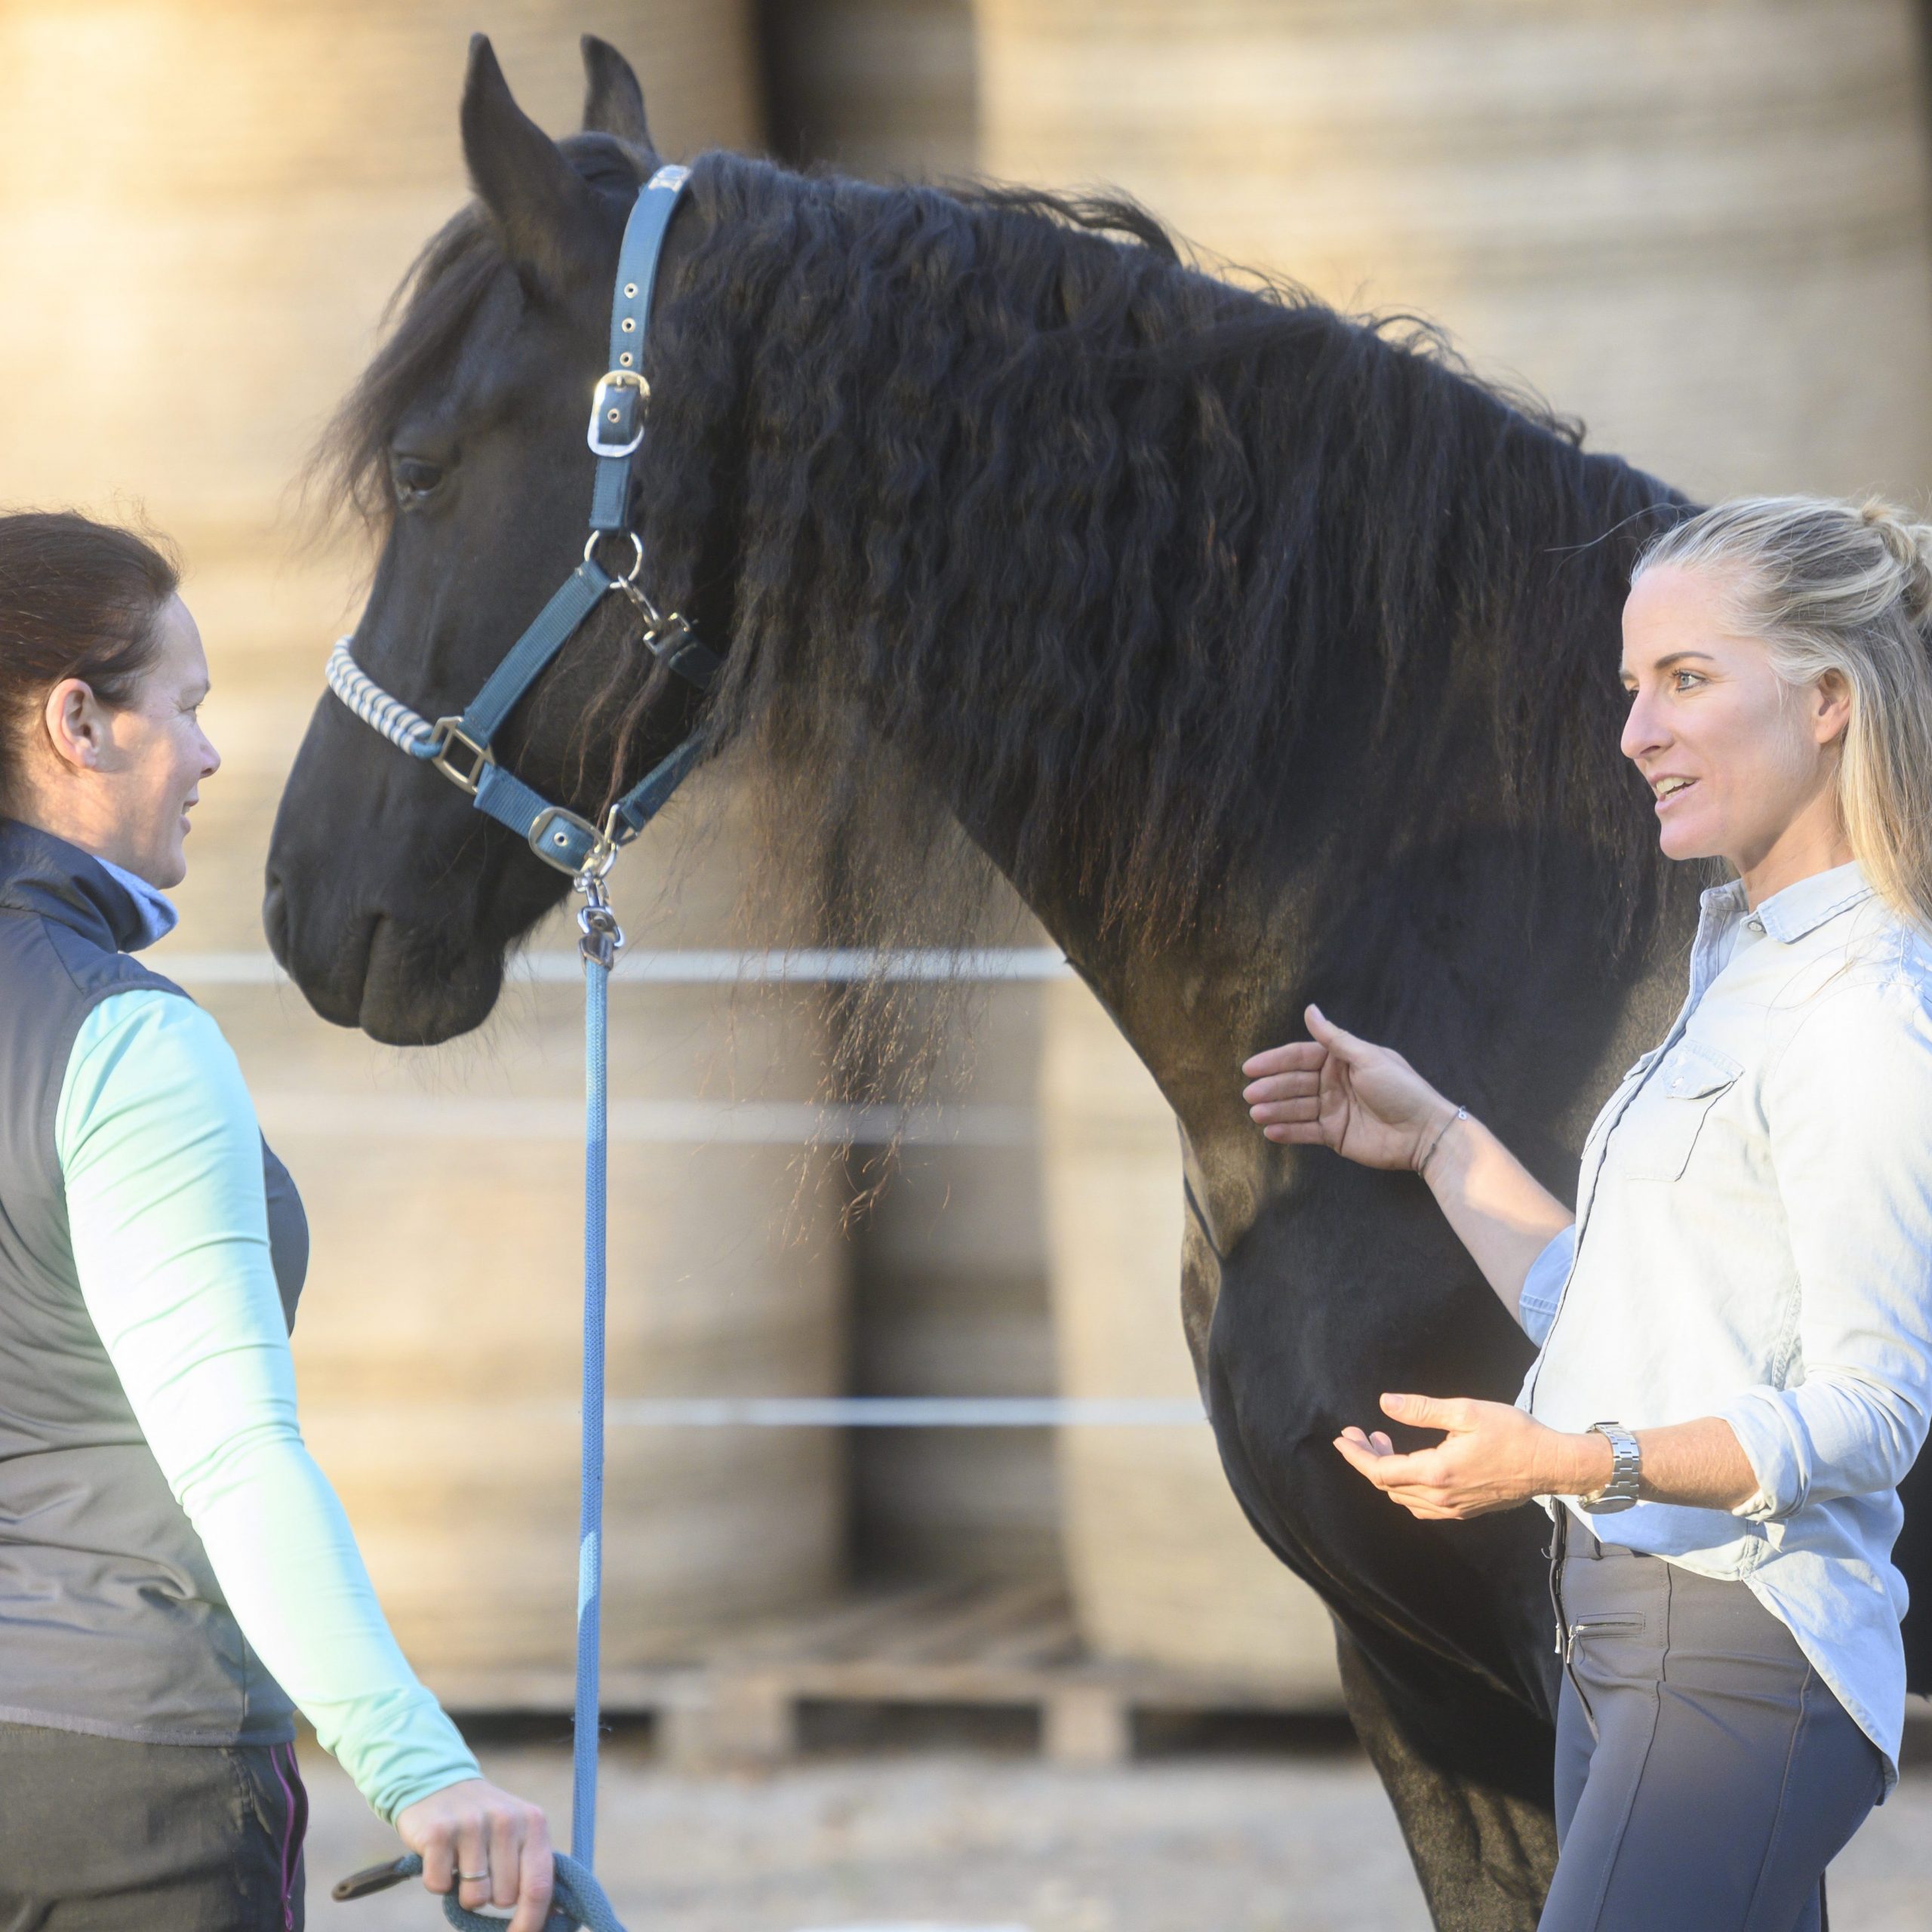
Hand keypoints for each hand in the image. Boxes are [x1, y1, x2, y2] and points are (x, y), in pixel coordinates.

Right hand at [395, 1778, 552, 1931]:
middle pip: (504, 1899)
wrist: (436, 1782)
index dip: (531, 1923)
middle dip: (491, 1894)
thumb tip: (555, 1917)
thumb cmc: (484, 1822)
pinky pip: (440, 1887)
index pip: (539, 1887)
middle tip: (481, 1867)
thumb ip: (535, 1870)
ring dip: (464, 1890)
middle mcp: (506, 1820)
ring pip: (474, 1899)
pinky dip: (438, 1881)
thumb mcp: (518, 1834)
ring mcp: (471, 1824)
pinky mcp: (438, 1833)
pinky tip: (440, 1856)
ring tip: (462, 1860)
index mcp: (533, 1822)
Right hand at [1242, 1004, 1457, 1170]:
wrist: (1425, 1133)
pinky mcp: (1335, 1135)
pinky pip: (1306, 1131)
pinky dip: (1288, 1132)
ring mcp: (1334, 1110)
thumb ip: (1334, 1038)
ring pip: (1296, 1108)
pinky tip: (1270, 1131)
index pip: (1300, 1057)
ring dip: (1275, 1110)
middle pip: (1294, 1083)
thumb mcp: (1368, 1058)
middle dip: (1272, 1088)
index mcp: (1341, 1060)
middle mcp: (1334, 1083)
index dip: (1275, 1061)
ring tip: (1256, 1114)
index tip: (1251, 1068)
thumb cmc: (1402, 1089)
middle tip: (1250, 1095)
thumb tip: (1309, 1009)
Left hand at [1331, 1393, 1606, 1519]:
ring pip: (1403, 1497)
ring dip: (1386, 1472)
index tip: (1342, 1437)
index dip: (1356, 1455)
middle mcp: (1441, 1498)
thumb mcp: (1466, 1412)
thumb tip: (1384, 1403)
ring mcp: (1453, 1509)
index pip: (1380, 1471)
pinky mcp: (1464, 1511)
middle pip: (1387, 1486)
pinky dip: (1405, 1485)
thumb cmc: (1513, 1433)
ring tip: (1382, 1440)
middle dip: (1366, 1459)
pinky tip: (1409, 1463)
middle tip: (1358, 1433)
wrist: (1551, 1464)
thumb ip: (1422, 1410)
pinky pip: (1422, 1506)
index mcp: (1437, 1473)